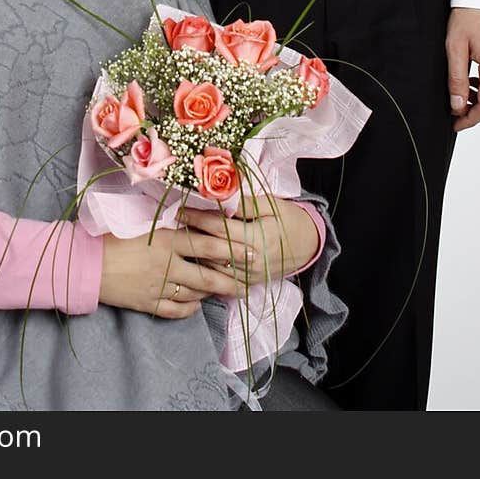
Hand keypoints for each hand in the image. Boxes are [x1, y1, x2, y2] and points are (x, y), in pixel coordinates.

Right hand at [98, 226, 254, 319]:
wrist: (86, 263)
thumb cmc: (112, 235)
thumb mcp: (143, 223)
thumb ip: (169, 224)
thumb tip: (193, 219)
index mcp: (167, 240)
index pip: (208, 245)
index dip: (232, 249)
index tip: (251, 251)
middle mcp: (167, 265)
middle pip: (208, 275)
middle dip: (231, 278)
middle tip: (249, 279)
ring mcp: (159, 286)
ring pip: (195, 292)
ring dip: (212, 292)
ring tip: (228, 290)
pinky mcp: (148, 303)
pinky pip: (176, 309)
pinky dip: (190, 308)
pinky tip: (198, 303)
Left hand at [179, 194, 318, 281]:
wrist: (308, 245)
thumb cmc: (288, 219)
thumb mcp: (271, 204)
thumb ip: (245, 203)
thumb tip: (220, 194)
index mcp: (258, 237)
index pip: (220, 228)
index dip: (198, 218)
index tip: (180, 209)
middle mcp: (252, 260)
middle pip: (213, 250)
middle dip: (191, 236)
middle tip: (171, 225)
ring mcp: (250, 275)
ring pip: (214, 269)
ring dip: (195, 256)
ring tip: (177, 242)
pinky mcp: (249, 283)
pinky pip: (223, 282)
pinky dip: (207, 272)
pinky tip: (192, 264)